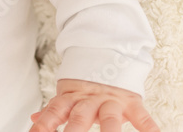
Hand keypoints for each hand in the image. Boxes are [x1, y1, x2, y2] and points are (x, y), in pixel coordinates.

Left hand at [29, 78, 159, 131]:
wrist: (110, 58)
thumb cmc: (86, 86)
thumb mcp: (68, 95)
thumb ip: (54, 110)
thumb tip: (34, 120)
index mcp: (72, 98)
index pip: (55, 111)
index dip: (45, 124)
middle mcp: (90, 100)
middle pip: (80, 117)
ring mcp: (111, 101)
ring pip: (109, 119)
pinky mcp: (131, 102)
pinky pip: (141, 116)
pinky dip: (149, 128)